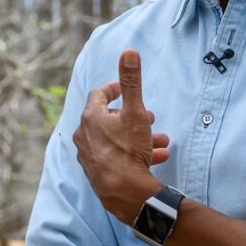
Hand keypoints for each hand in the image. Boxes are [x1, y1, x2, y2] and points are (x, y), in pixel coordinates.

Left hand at [73, 50, 163, 223]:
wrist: (126, 193)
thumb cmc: (128, 150)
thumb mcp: (135, 112)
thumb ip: (132, 82)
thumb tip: (129, 51)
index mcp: (90, 117)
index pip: (98, 95)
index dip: (114, 89)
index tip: (126, 89)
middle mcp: (84, 135)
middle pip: (108, 118)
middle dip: (132, 116)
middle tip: (150, 117)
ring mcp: (89, 156)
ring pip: (116, 139)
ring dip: (139, 136)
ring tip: (161, 139)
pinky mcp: (97, 173)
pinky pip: (116, 157)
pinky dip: (134, 153)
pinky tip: (157, 157)